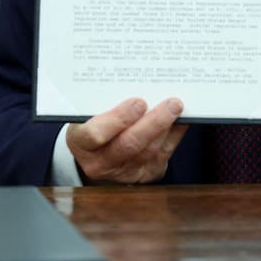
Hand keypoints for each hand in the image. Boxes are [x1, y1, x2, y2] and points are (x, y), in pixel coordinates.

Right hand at [66, 97, 187, 184]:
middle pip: (128, 144)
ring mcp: (121, 173)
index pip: (95, 134)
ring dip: (166, 128)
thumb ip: (107, 103)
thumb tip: (140, 84)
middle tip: (172, 103)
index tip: (138, 102)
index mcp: (79, 142)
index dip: (119, 119)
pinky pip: (162, 156)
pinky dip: (174, 136)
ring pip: (148, 152)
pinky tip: (181, 121)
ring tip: (177, 108)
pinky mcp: (143, 176)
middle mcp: (98, 163)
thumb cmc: (93, 123)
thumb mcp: (88, 113)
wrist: (96, 152)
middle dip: (153, 122)